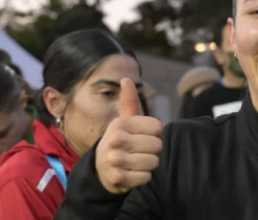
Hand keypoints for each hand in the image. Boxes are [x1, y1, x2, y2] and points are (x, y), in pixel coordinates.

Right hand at [95, 78, 162, 193]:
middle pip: (157, 145)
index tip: (141, 135)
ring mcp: (116, 160)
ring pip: (154, 162)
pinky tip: (132, 173)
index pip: (158, 127)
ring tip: (136, 161)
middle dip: (152, 150)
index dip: (154, 133)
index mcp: (120, 124)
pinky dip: (143, 177)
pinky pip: (147, 177)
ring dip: (148, 164)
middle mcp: (116, 140)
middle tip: (138, 150)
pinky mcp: (118, 178)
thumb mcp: (123, 121)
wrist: (100, 170)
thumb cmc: (120, 141)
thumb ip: (129, 101)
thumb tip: (126, 79)